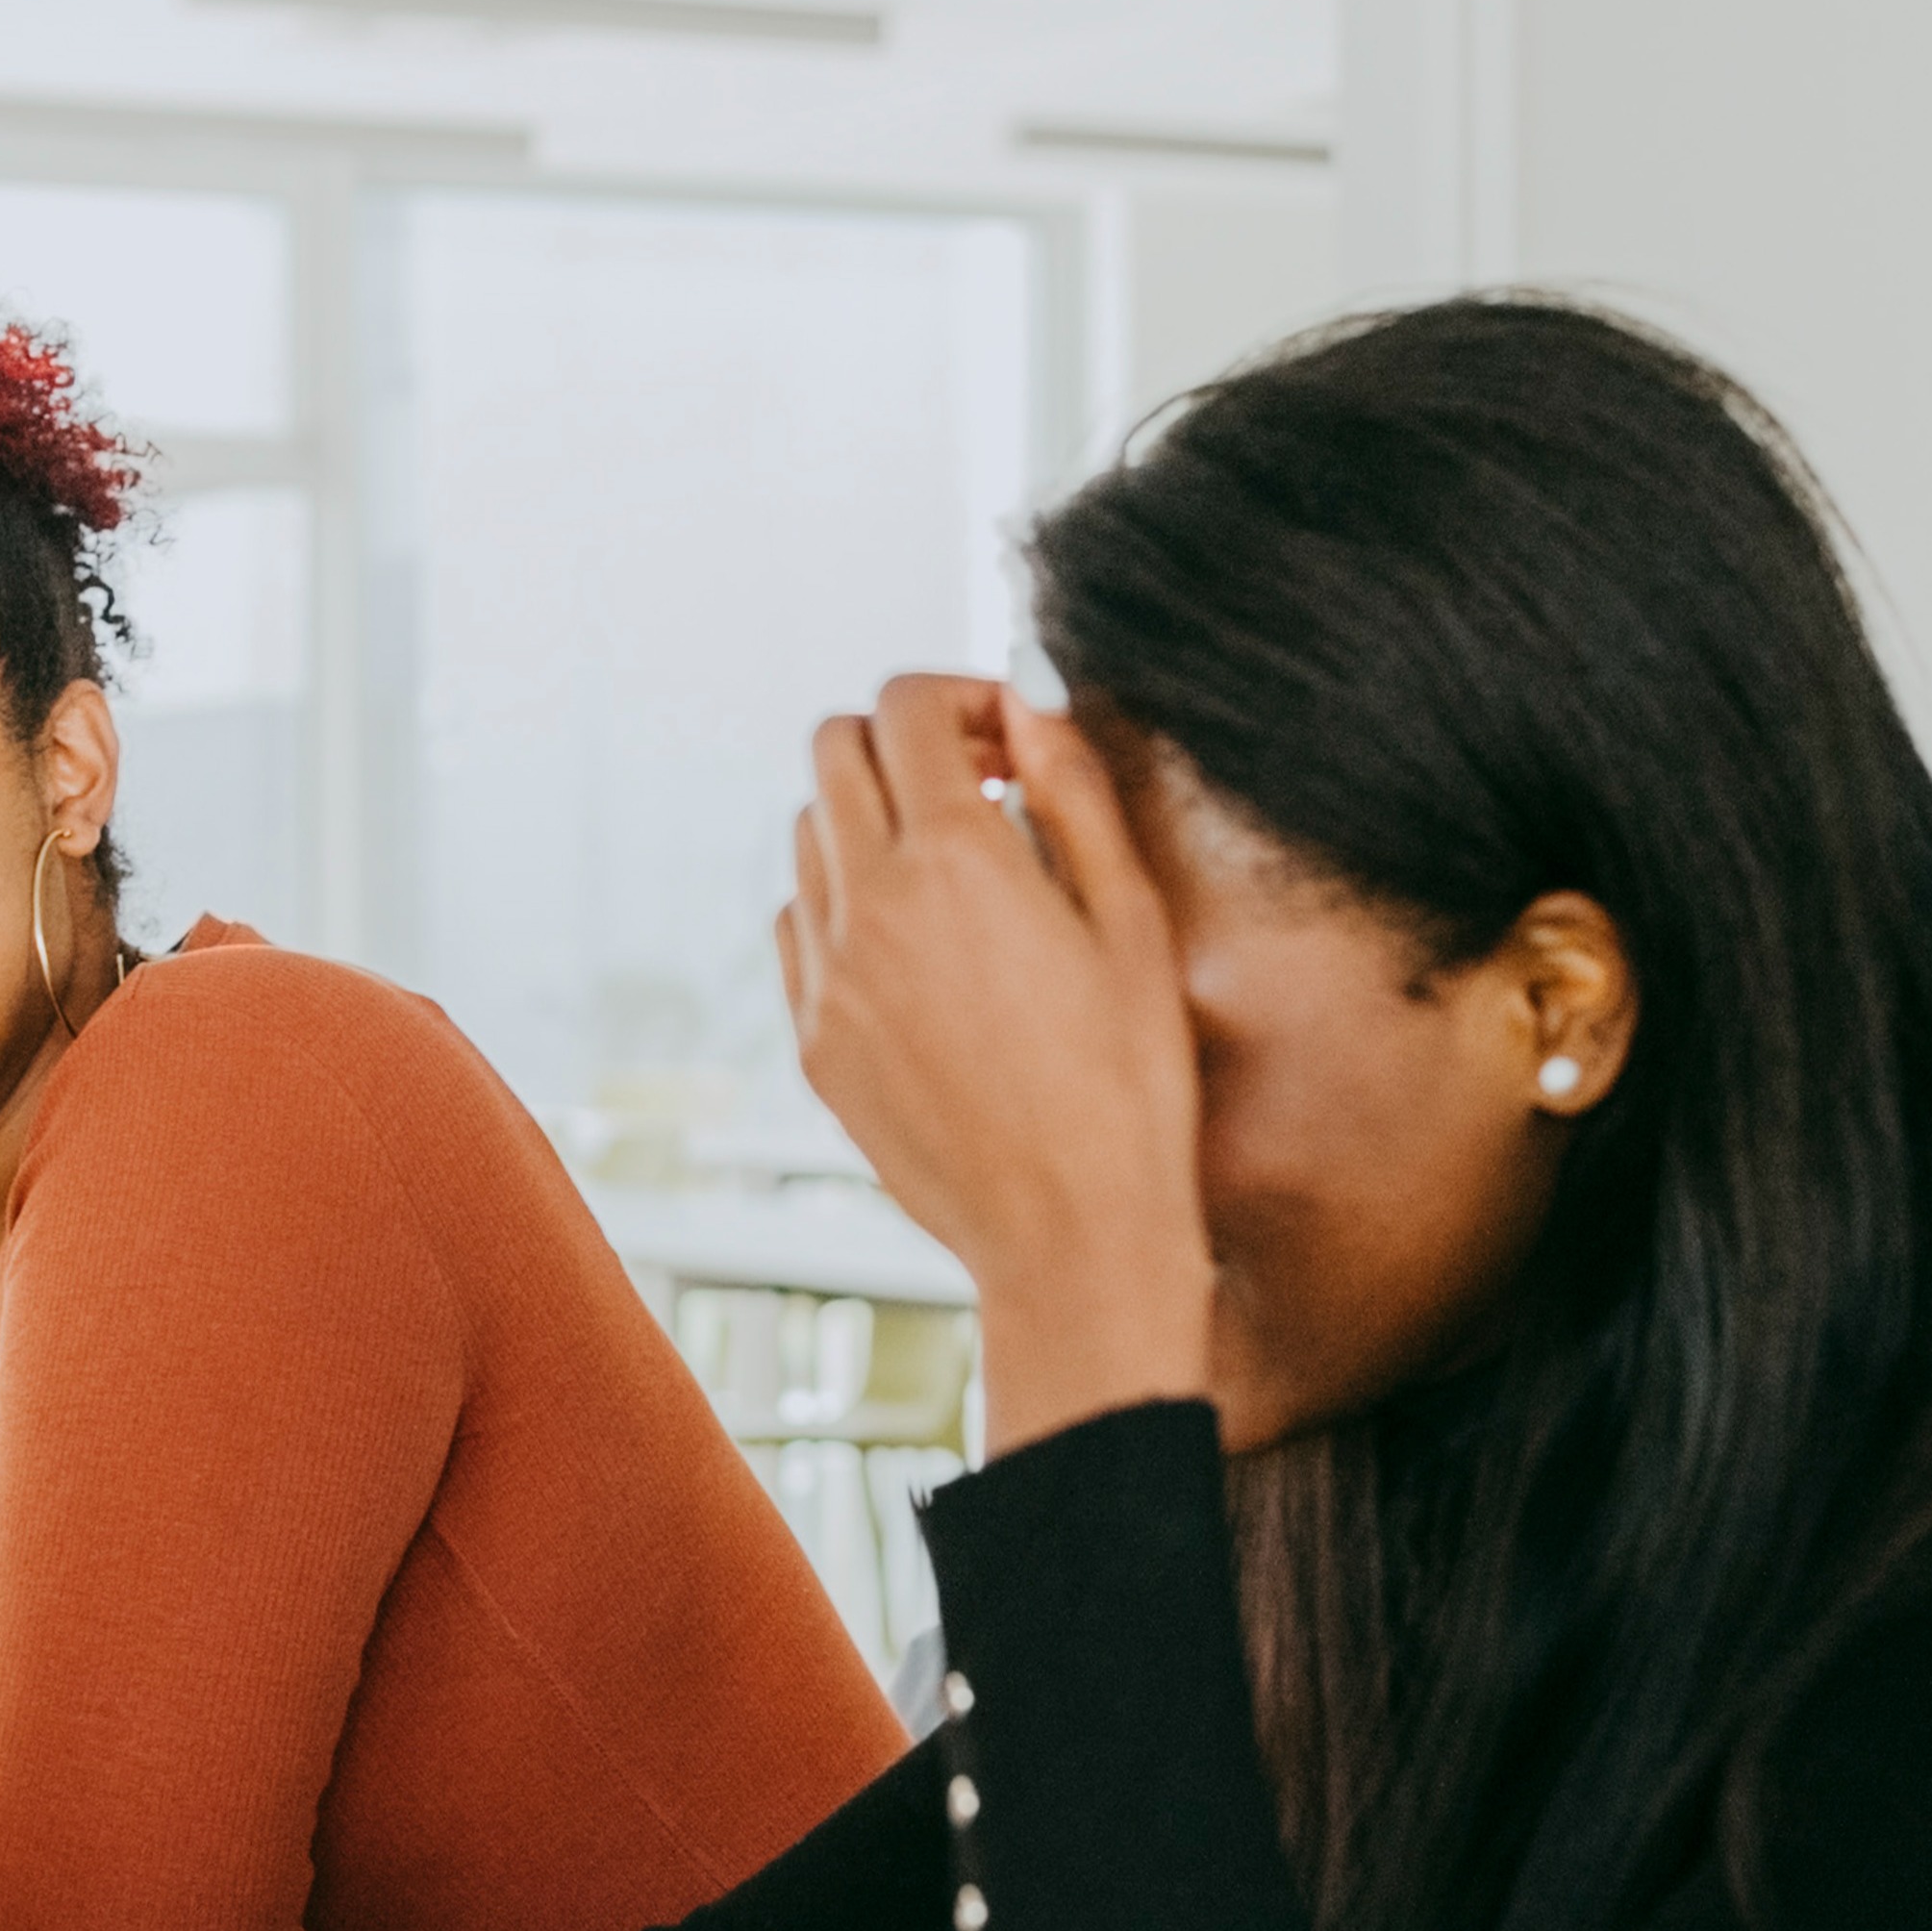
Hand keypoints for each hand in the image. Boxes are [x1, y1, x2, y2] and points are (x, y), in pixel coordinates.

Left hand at [781, 674, 1213, 1451]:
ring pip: (807, 835)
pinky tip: (918, 944)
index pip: (907, 706)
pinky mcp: (813, 1043)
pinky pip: (798, 927)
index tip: (1010, 736)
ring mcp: (826, 978)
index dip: (963, 693)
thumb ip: (1075, 793)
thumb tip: (1028, 710)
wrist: (1072, 1236)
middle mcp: (868, 906)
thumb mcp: (1133, 920)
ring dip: (872, 819)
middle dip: (905, 739)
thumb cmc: (1129, 1085)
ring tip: (956, 868)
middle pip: (833, 748)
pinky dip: (844, 902)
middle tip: (980, 783)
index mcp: (954, 859)